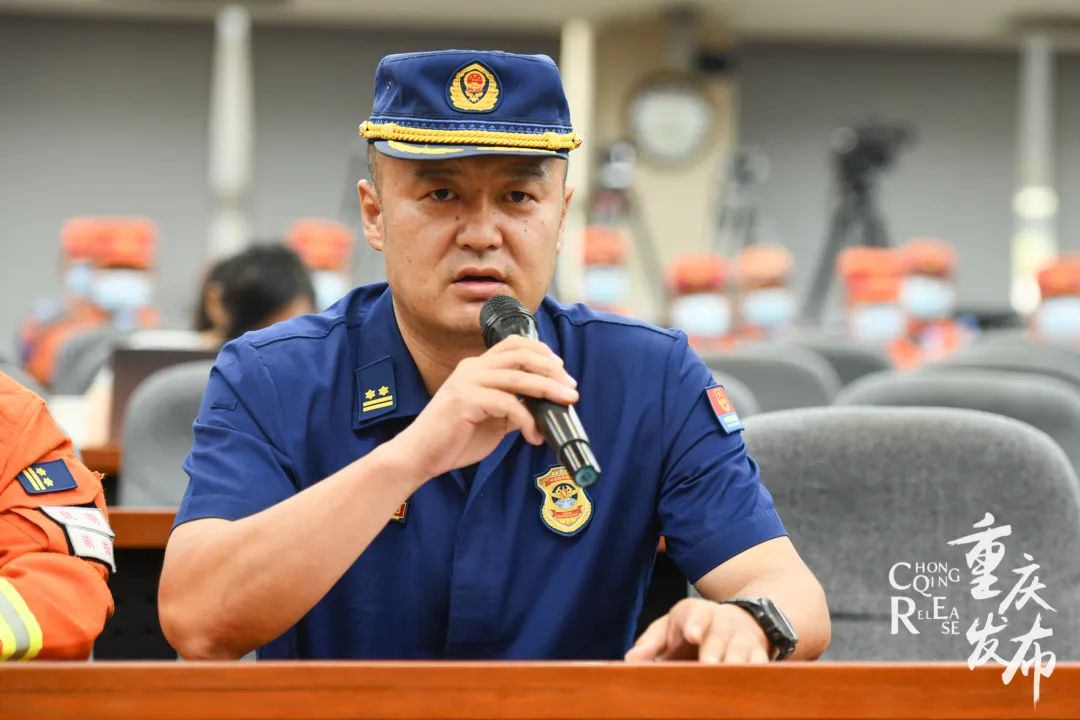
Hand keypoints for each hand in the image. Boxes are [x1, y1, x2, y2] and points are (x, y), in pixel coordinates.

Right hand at [389, 335, 577, 481]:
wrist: (420, 455)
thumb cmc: (453, 438)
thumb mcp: (491, 418)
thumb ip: (512, 407)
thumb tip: (542, 407)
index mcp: (476, 367)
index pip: (514, 344)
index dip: (542, 352)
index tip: (561, 370)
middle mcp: (472, 368)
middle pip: (521, 354)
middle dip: (552, 369)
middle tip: (571, 388)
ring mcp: (468, 382)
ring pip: (518, 376)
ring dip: (548, 389)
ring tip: (566, 403)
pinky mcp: (466, 400)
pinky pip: (508, 404)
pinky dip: (528, 420)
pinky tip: (534, 436)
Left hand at [625, 598, 770, 662]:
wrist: (735, 622)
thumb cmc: (692, 629)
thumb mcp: (669, 629)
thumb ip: (650, 644)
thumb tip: (631, 660)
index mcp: (697, 613)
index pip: (696, 614)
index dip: (695, 624)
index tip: (692, 635)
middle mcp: (723, 621)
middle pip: (720, 633)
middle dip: (715, 647)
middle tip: (708, 663)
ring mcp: (743, 637)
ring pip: (743, 649)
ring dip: (737, 663)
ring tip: (729, 676)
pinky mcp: (759, 653)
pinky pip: (761, 663)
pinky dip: (759, 673)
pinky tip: (751, 687)